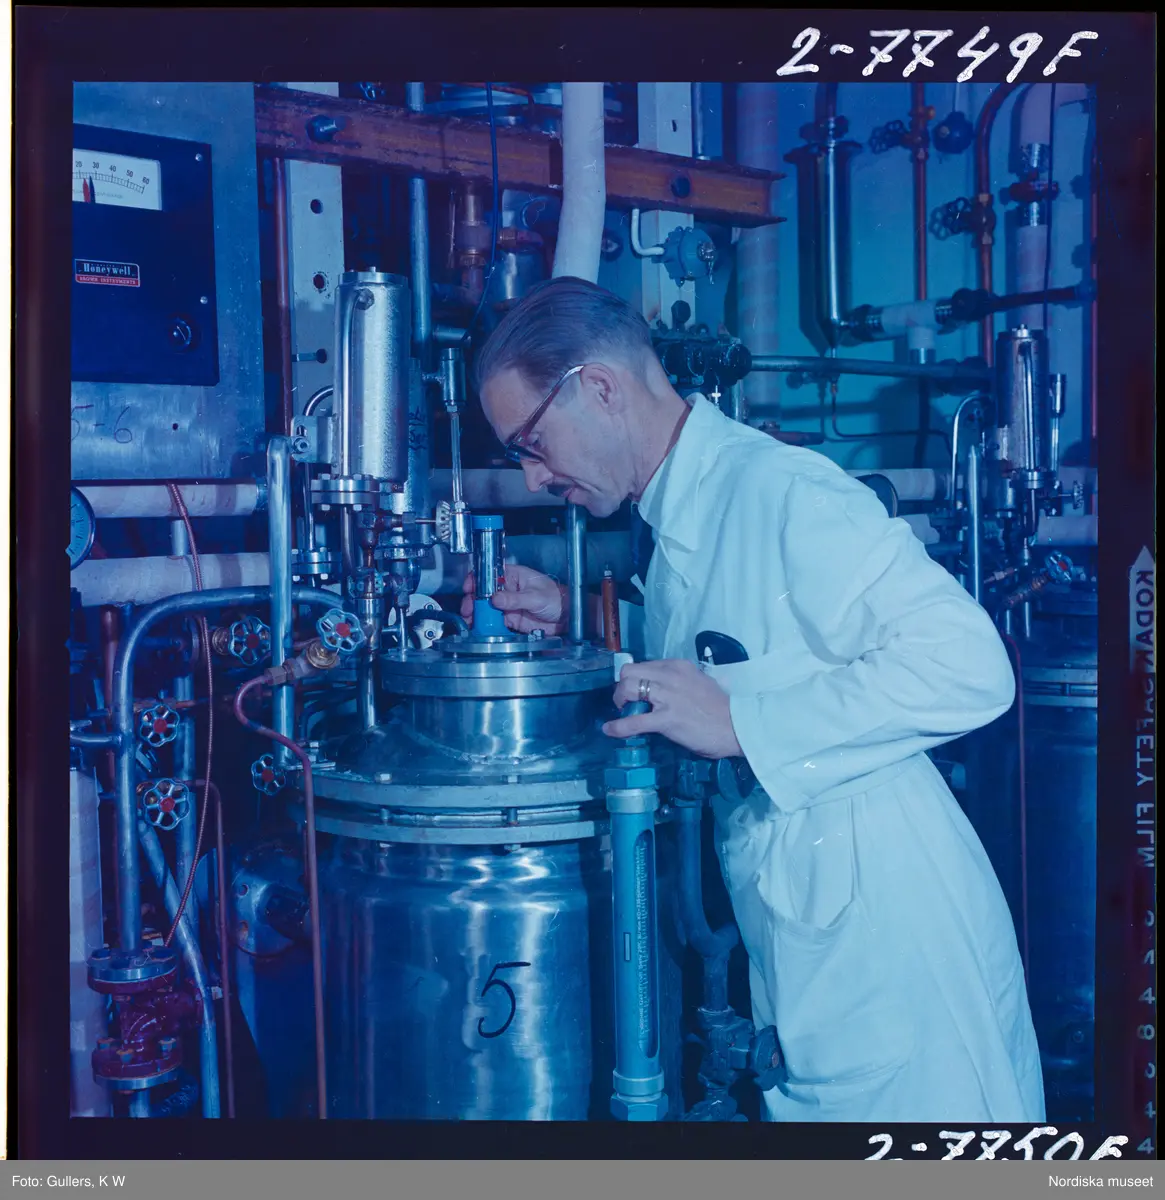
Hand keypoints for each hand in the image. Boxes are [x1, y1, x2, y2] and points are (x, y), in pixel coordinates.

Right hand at [460, 564, 569, 634]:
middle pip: (484, 593)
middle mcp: (508, 589)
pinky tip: (479, 629)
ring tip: (470, 622)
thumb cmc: (556, 598)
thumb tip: (495, 599)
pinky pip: (494, 622)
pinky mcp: (510, 619)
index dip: (477, 579)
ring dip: (477, 614)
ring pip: (487, 608)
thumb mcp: (536, 597)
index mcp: (514, 576)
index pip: (490, 574)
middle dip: (473, 600)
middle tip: (468, 610)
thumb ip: (515, 598)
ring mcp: (508, 605)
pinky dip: (485, 626)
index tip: (469, 588)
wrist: (567, 618)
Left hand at [602, 659, 744, 758]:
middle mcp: (670, 676)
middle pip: (629, 673)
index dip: (634, 678)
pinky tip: (610, 730)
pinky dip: (618, 726)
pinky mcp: (666, 719)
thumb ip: (679, 682)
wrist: (738, 726)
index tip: (635, 690)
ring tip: (623, 712)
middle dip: (622, 687)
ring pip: (628, 689)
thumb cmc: (721, 708)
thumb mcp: (699, 682)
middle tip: (625, 701)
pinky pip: (633, 721)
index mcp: (678, 666)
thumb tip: (662, 690)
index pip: (644, 665)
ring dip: (620, 702)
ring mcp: (667, 697)